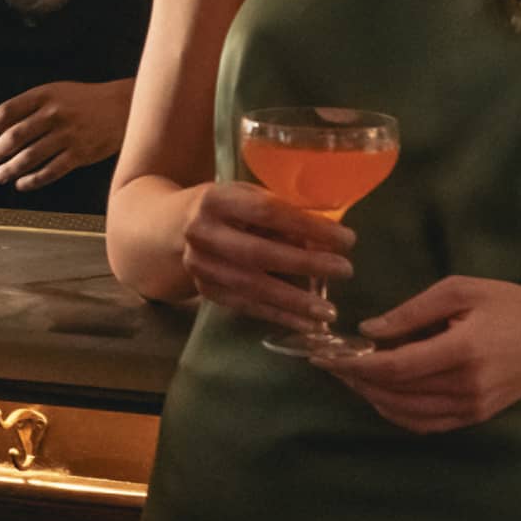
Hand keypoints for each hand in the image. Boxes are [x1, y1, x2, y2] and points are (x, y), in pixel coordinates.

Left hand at [0, 79, 134, 192]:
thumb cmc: (83, 101)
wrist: (121, 107)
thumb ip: (31, 106)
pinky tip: (23, 184)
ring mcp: (68, 135)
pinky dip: (33, 180)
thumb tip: (0, 127)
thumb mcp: (56, 92)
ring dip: (10, 169)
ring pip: (30, 156)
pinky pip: (50, 171)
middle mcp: (54, 114)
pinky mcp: (80, 154)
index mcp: (45, 95)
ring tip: (0, 175)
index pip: (7, 111)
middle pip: (15, 136)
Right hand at [180, 180, 355, 333]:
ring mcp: (199, 265)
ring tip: (329, 311)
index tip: (346, 238)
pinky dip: (279, 316)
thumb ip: (283, 214)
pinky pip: (247, 307)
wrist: (174, 228)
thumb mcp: (248, 197)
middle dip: (306, 263)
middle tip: (345, 270)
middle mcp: (201, 233)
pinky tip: (308, 323)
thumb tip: (331, 237)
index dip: (308, 226)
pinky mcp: (205, 290)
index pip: (268, 212)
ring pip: (251, 286)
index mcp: (216, 199)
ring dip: (294, 301)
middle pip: (258, 252)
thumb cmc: (228, 209)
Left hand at [311, 275, 520, 431]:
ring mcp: (473, 407)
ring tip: (351, 379)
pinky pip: (427, 424)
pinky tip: (380, 398)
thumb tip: (368, 330)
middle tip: (331, 365)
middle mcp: (466, 386)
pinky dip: (397, 415)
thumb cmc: (507, 303)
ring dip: (373, 399)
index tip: (328, 357)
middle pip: (397, 393)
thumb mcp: (458, 290)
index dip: (357, 366)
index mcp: (462, 350)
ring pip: (408, 414)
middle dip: (357, 381)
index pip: (396, 368)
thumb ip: (411, 311)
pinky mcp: (476, 417)